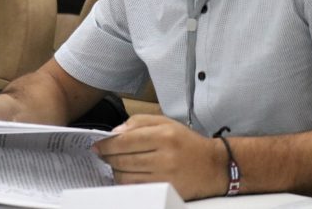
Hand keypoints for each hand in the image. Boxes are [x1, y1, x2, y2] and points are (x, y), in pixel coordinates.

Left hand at [92, 115, 227, 200]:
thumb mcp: (167, 123)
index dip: (107, 144)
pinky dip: (125, 182)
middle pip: (124, 159)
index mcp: (164, 135)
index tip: (98, 145)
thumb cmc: (187, 142)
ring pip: (127, 176)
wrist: (213, 166)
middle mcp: (164, 156)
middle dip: (108, 157)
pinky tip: (123, 175)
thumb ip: (140, 122)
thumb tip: (116, 132)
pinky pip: (136, 187)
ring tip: (113, 164)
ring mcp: (165, 176)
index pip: (126, 140)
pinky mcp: (165, 190)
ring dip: (114, 170)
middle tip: (101, 155)